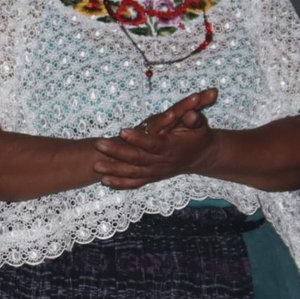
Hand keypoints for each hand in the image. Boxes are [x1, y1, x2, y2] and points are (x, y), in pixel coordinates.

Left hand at [92, 89, 217, 188]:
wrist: (203, 156)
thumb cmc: (198, 135)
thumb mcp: (200, 124)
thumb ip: (194, 119)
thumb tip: (191, 114)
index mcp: (171, 147)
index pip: (152, 144)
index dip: (138, 139)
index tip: (122, 131)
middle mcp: (162, 162)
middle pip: (137, 159)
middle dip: (117, 152)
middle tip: (99, 144)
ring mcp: (156, 172)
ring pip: (133, 173)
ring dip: (114, 170)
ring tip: (96, 167)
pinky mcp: (152, 177)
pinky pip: (135, 183)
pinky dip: (120, 184)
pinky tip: (105, 182)